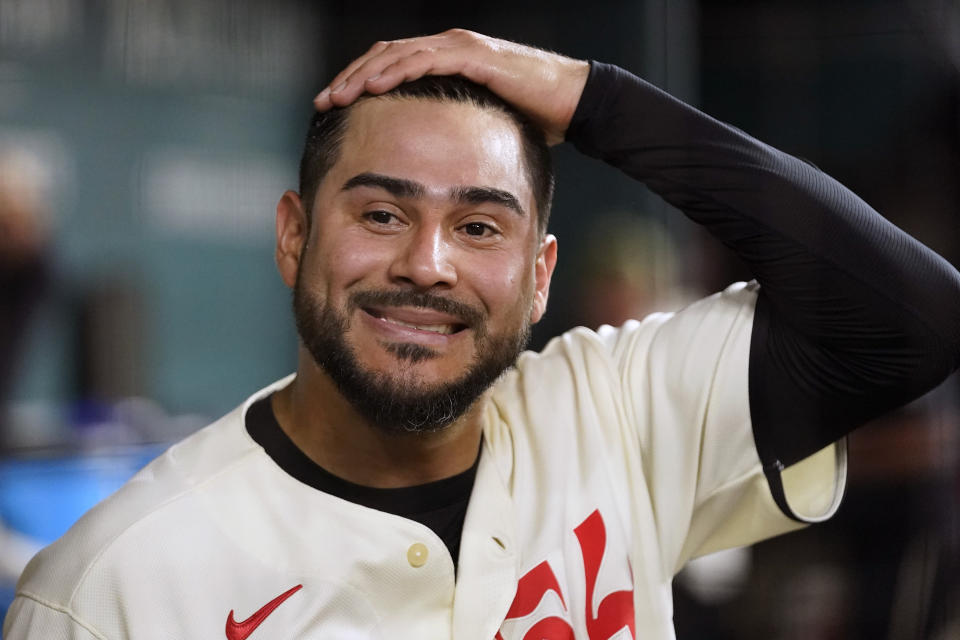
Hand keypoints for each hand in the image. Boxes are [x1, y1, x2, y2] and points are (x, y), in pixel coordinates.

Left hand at [313, 29, 589, 144]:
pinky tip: (374, 87)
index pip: (390, 66)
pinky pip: (424, 60)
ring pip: (397, 54)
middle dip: (350, 78)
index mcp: (444, 62)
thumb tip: (431, 164)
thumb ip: (453, 134)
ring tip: (338, 96)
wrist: (574, 104)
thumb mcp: (480, 127)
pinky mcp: (472, 55)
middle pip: (384, 56)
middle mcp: (447, 47)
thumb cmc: (533, 119)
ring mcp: (459, 47)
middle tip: (323, 101)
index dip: (359, 84)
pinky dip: (395, 71)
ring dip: (364, 74)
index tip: (334, 108)